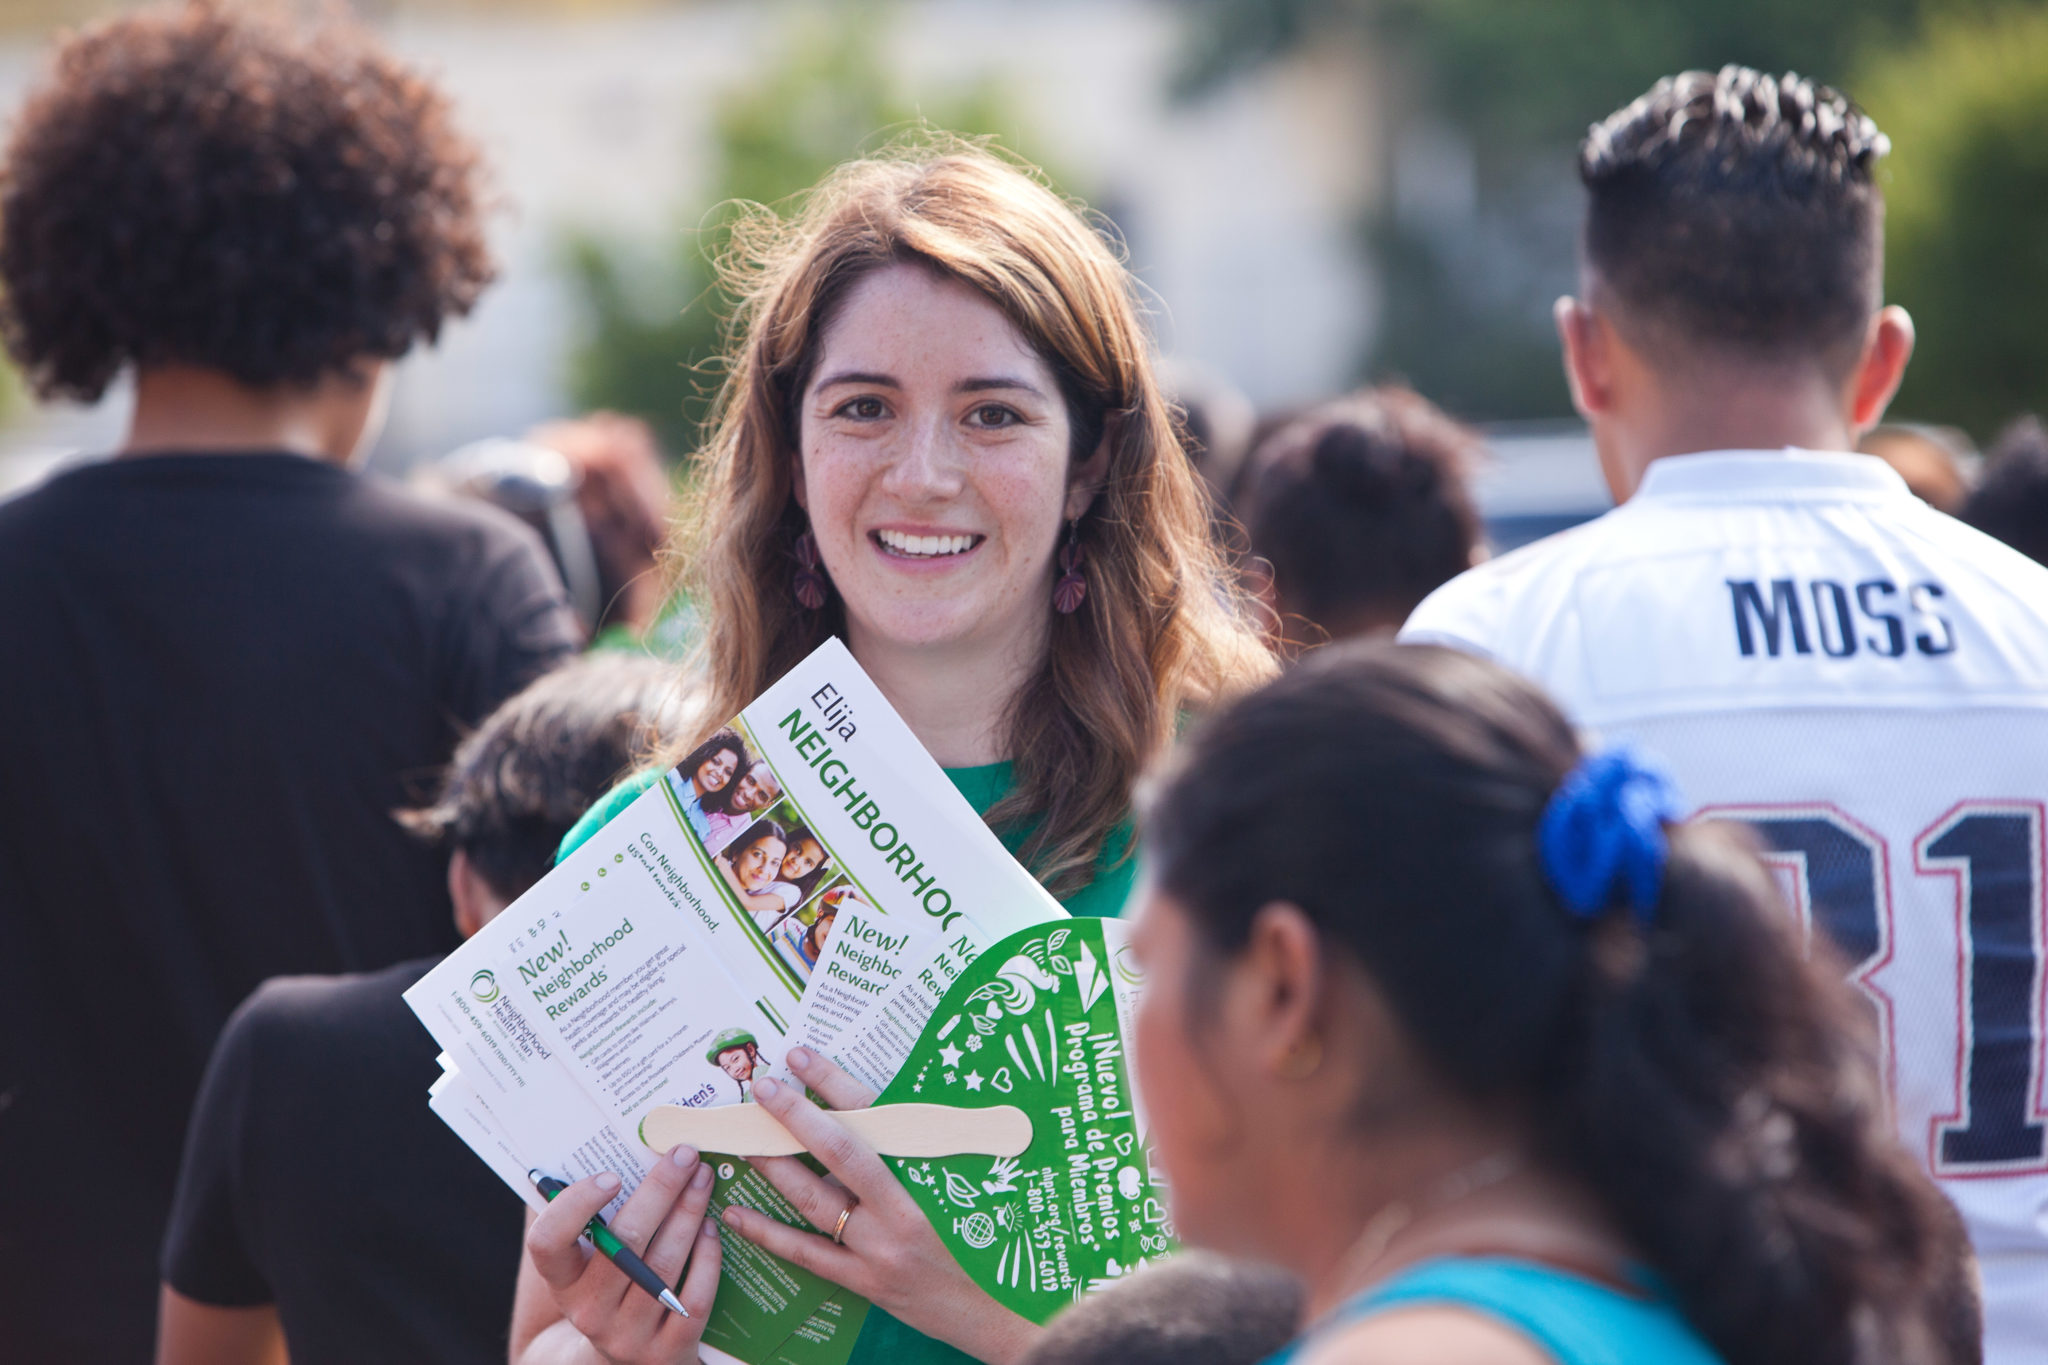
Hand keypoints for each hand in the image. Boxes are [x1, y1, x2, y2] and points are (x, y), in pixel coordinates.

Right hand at [518, 1145, 721, 1364]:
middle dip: (660, 1190)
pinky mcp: (667, 1352)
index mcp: (562, 1280)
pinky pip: (693, 1297)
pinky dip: (707, 1257)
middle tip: (685, 1153)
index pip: (547, 1242)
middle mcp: (588, 1311)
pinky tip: (711, 1228)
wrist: (627, 1361)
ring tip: (704, 1178)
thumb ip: (590, 1210)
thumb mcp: (589, 1258)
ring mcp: (628, 1335)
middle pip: (625, 1243)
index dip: (575, 1206)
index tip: (611, 1174)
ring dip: (689, 1213)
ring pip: (663, 1264)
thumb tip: (605, 1138)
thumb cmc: (611, 1285)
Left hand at [719, 1048, 1040, 1364]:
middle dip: (794, 1117)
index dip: (834, 1084)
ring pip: (814, 1201)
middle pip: (836, 1154)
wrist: (995, 1312)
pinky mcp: (863, 1283)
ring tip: (745, 1140)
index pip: (872, 1119)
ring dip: (775, 1167)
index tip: (801, 1057)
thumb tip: (873, 1110)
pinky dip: (769, 1233)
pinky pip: (807, 1255)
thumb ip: (921, 1151)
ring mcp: (877, 1250)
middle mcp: (899, 1212)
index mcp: (927, 1177)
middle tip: (761, 1089)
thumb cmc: (984, 1240)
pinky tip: (739, 1215)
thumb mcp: (961, 1184)